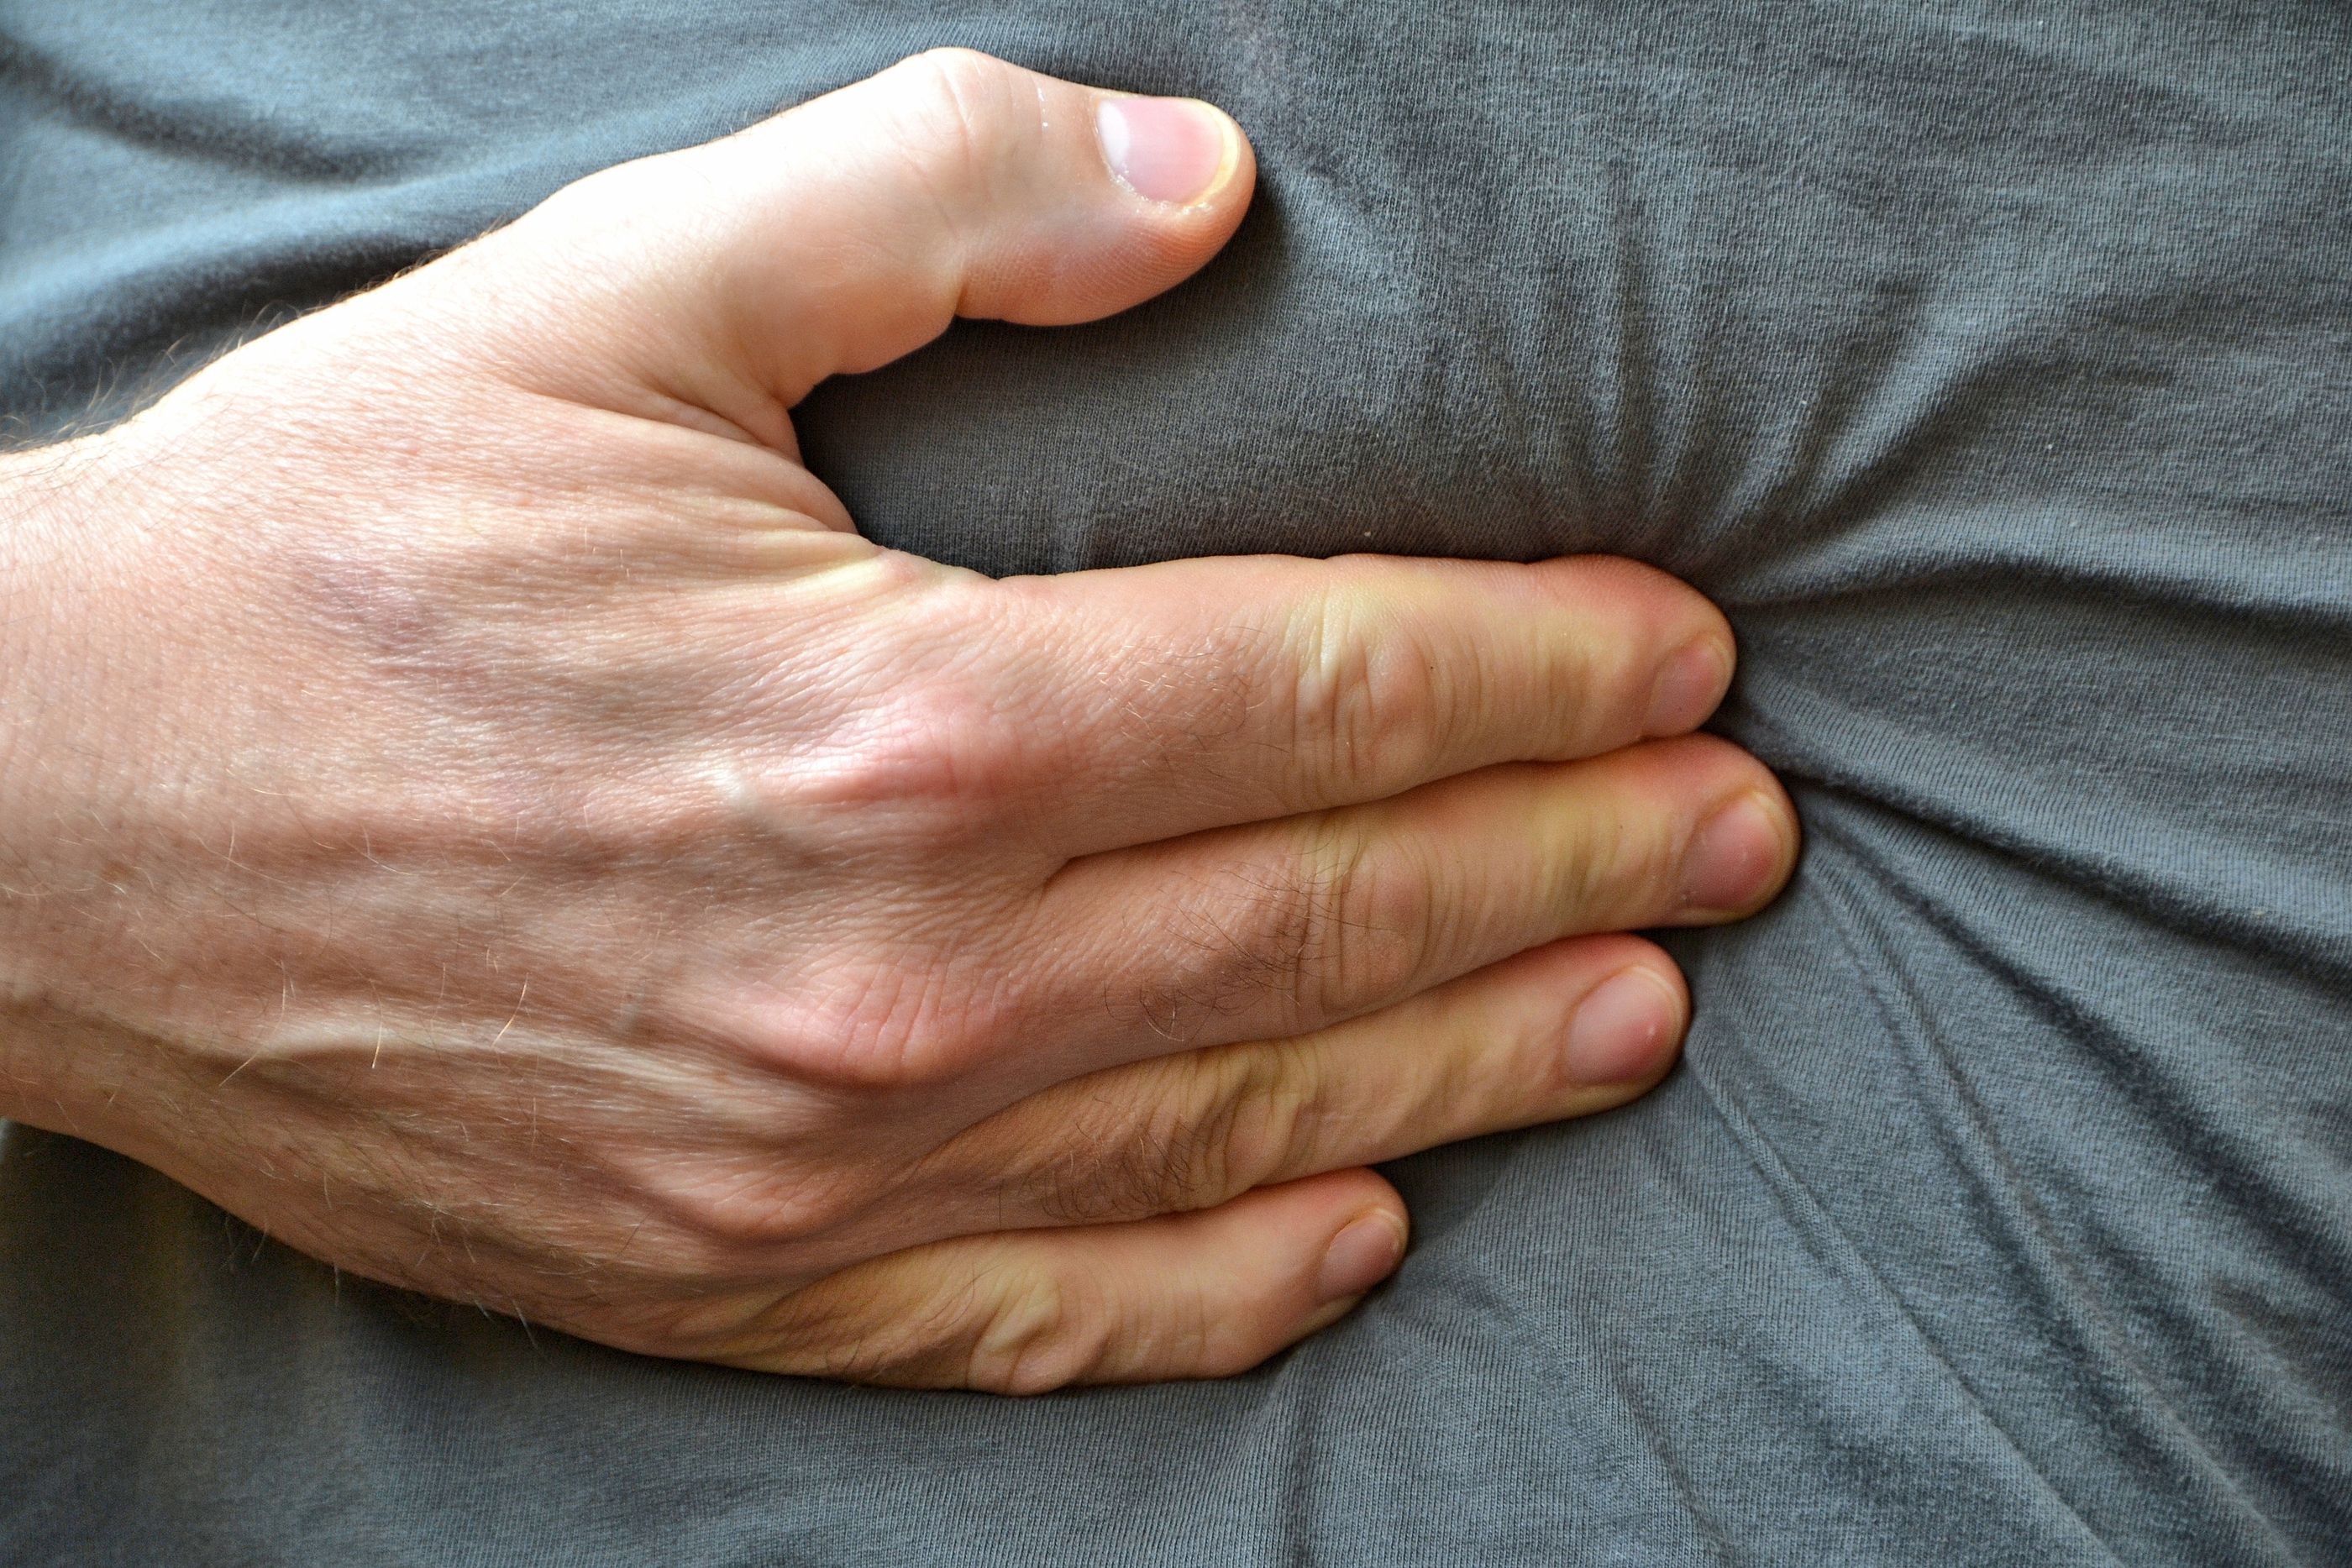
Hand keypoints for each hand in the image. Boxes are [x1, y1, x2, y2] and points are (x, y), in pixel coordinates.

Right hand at [0, 50, 1795, 1390]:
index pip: (1324, 688)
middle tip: (1737, 838)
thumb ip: (931, 198)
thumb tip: (1201, 179)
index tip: (1683, 658)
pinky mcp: (734, 1271)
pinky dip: (1224, 1281)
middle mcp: (901, 972)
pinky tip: (1358, 1234)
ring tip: (1636, 1017)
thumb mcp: (616, 293)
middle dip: (1570, 862)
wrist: (49, 818)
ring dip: (1468, 1065)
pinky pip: (1045, 1306)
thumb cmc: (334, 546)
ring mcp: (824, 1158)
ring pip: (1242, 1124)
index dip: (1537, 670)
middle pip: (1335, 916)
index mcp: (899, 719)